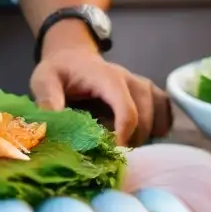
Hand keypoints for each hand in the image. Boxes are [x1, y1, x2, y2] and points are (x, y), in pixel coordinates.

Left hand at [30, 48, 171, 145]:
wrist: (72, 57)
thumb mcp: (44, 80)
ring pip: (159, 117)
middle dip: (131, 141)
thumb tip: (52, 128)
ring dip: (144, 136)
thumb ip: (48, 99)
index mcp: (107, 77)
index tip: (112, 154)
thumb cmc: (59, 70)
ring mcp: (142, 86)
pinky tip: (137, 137)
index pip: (127, 111)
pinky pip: (165, 114)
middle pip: (145, 119)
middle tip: (110, 154)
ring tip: (121, 146)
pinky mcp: (149, 93)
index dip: (124, 136)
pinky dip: (157, 129)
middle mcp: (130, 80)